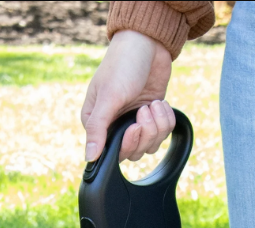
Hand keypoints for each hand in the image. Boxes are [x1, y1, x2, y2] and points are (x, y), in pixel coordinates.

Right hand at [81, 30, 174, 162]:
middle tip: (144, 109)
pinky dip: (166, 119)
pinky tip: (160, 103)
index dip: (127, 144)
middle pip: (134, 152)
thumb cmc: (122, 65)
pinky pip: (163, 132)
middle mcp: (115, 126)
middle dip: (145, 133)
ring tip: (153, 104)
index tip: (134, 126)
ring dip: (157, 126)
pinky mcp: (152, 116)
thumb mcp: (108, 97)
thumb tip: (88, 157)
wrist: (148, 42)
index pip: (112, 152)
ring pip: (150, 145)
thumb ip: (97, 129)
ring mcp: (135, 122)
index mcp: (98, 124)